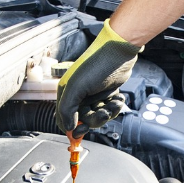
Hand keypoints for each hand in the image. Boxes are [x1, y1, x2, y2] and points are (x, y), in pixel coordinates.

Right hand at [55, 20, 141, 137]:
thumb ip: (67, 109)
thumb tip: (69, 128)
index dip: (72, 128)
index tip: (82, 131)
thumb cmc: (96, 66)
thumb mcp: (76, 87)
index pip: (64, 120)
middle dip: (95, 119)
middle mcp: (78, 96)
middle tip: (104, 113)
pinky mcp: (105, 94)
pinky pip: (108, 109)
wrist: (119, 52)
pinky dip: (115, 106)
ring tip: (115, 102)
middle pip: (84, 121)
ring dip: (108, 113)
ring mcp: (92, 95)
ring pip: (98, 117)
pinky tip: (119, 98)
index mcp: (66, 93)